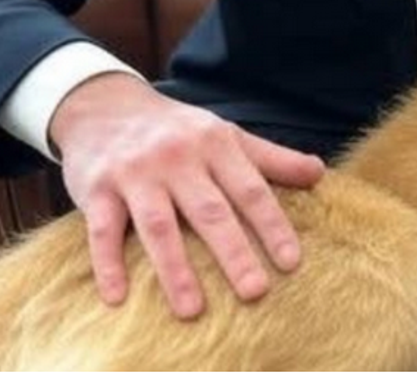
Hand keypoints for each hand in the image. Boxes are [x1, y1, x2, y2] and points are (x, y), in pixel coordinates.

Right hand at [49, 73, 325, 318]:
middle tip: (255, 292)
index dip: (272, 225)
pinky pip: (102, 230)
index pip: (250, 189)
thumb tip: (320, 173)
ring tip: (193, 309)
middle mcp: (177, 157)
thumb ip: (271, 158)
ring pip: (158, 225)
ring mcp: (135, 174)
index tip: (290, 262)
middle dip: (233, 252)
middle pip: (209, 211)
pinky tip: (118, 297)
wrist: (105, 105)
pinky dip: (108, 263)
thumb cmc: (178, 130)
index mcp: (215, 144)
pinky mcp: (96, 189)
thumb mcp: (225, 135)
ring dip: (175, 269)